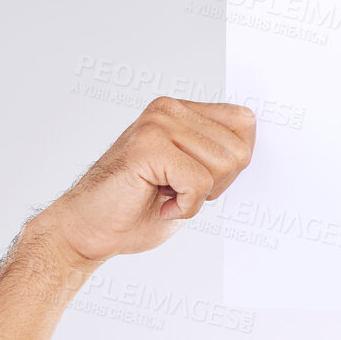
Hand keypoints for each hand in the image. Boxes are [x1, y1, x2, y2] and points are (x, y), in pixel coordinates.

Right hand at [26, 96, 255, 266]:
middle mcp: (168, 110)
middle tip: (179, 192)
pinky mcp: (148, 148)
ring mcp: (156, 125)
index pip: (244, 122)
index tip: (200, 181)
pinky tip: (159, 204)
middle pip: (239, 150)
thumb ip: (217, 157)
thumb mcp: (191, 179)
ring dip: (199, 197)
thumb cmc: (137, 208)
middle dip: (218, 185)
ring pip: (222, 166)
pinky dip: (185, 207)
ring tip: (166, 196)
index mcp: (181, 111)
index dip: (233, 164)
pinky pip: (199, 183)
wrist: (90, 229)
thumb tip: (251, 149)